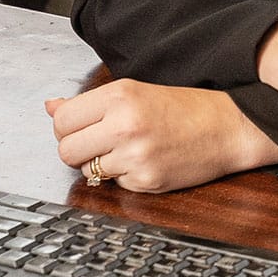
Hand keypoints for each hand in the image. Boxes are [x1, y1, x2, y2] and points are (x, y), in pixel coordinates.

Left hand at [46, 79, 277, 193]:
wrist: (226, 127)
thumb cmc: (184, 107)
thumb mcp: (135, 92)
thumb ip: (90, 102)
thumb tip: (50, 106)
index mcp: (120, 95)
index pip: (62, 119)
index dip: (66, 127)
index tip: (79, 128)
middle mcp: (124, 124)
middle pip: (66, 149)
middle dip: (77, 150)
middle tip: (98, 143)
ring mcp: (135, 155)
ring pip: (87, 171)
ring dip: (99, 165)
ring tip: (125, 151)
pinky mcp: (146, 180)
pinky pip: (114, 184)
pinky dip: (124, 177)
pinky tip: (144, 161)